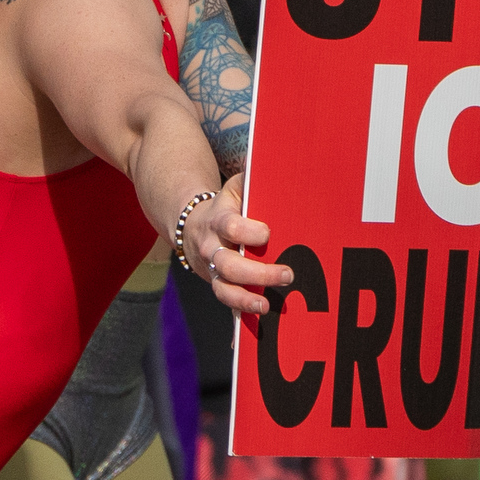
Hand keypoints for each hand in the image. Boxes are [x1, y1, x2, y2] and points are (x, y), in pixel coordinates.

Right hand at [181, 187, 293, 319]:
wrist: (192, 226)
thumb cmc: (226, 206)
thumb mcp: (234, 188)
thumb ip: (251, 179)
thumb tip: (274, 163)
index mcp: (218, 220)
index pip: (229, 226)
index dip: (246, 232)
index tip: (267, 233)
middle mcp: (212, 248)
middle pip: (228, 264)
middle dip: (257, 273)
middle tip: (287, 275)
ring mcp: (213, 269)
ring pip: (223, 288)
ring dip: (245, 298)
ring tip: (265, 305)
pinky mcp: (218, 284)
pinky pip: (227, 301)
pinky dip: (241, 311)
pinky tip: (258, 316)